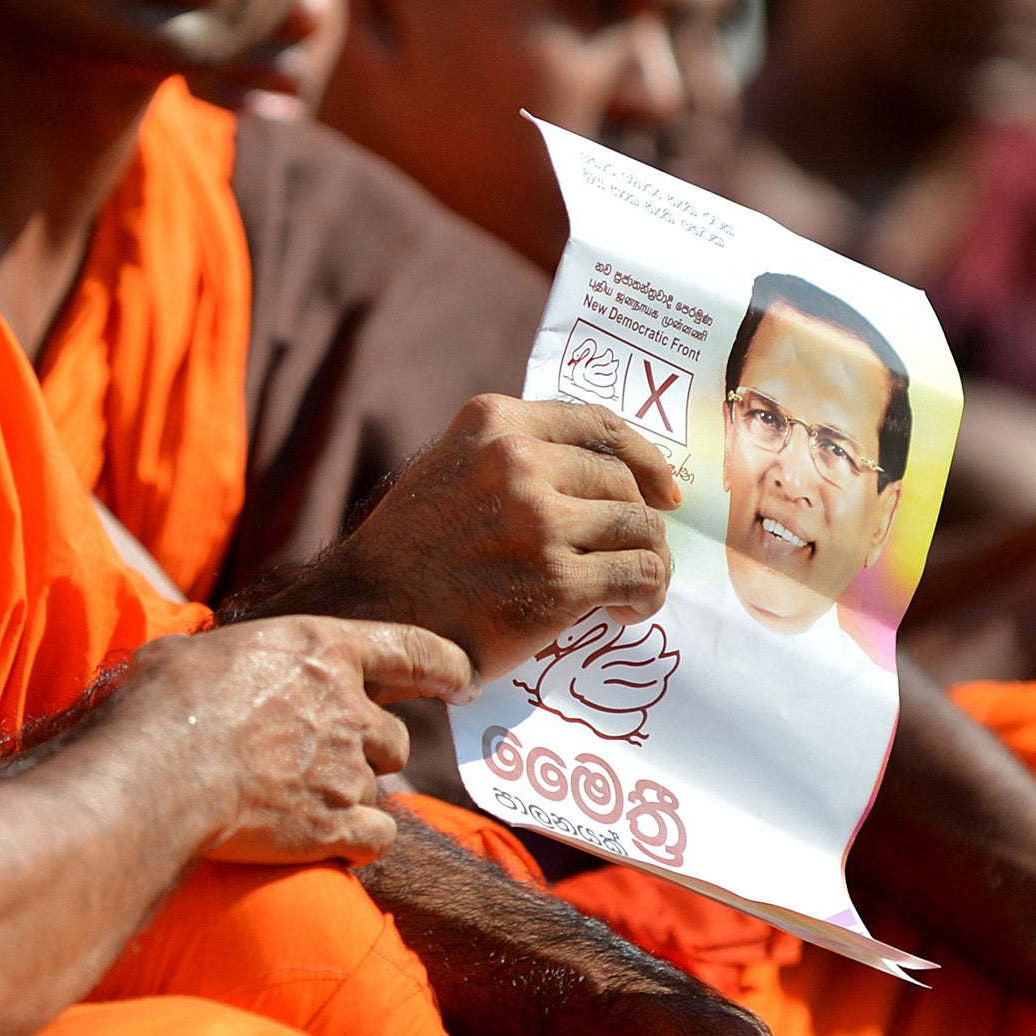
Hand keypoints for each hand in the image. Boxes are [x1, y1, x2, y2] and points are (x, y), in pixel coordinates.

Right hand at [130, 616, 473, 866]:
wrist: (161, 773)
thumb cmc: (163, 704)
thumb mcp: (189, 653)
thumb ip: (220, 661)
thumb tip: (199, 668)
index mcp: (322, 650)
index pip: (412, 649)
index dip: (444, 666)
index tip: (462, 680)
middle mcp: (350, 708)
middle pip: (393, 738)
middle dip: (369, 754)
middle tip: (320, 765)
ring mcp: (349, 770)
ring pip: (378, 789)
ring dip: (350, 800)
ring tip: (295, 808)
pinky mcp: (337, 825)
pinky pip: (376, 839)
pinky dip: (358, 845)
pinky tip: (327, 848)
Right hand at [273, 395, 680, 677]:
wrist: (371, 613)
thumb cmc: (414, 549)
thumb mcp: (450, 469)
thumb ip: (509, 454)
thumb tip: (600, 469)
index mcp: (493, 422)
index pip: (596, 424)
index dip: (643, 457)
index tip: (664, 488)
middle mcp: (518, 461)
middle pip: (622, 481)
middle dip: (642, 520)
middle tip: (637, 554)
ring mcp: (540, 520)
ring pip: (640, 528)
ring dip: (651, 562)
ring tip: (632, 589)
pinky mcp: (557, 580)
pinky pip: (638, 575)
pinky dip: (647, 595)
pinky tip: (623, 612)